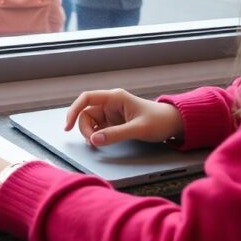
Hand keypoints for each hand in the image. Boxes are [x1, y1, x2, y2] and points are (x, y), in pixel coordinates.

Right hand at [64, 89, 183, 146]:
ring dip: (89, 132)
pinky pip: (97, 127)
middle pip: (85, 113)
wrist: (172, 123)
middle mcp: (110, 103)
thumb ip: (116, 135)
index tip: (68, 126)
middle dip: (84, 128)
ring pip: (90, 121)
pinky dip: (96, 135)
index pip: (87, 98)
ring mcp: (111, 113)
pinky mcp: (113, 122)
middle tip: (93, 142)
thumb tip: (94, 140)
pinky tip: (101, 141)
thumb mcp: (138, 129)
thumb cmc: (159, 121)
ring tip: (99, 143)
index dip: (74, 110)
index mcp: (115, 97)